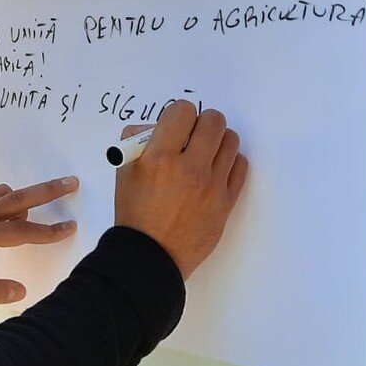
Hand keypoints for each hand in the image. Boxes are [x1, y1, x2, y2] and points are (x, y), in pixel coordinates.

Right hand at [114, 100, 248, 280]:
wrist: (151, 255)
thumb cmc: (134, 212)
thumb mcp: (125, 172)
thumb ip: (139, 142)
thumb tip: (159, 127)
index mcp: (159, 157)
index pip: (183, 111)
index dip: (179, 115)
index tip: (176, 126)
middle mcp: (189, 167)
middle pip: (213, 121)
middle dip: (203, 123)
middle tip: (194, 136)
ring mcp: (211, 185)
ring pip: (231, 140)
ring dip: (219, 140)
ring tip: (207, 153)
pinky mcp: (226, 201)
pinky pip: (241, 165)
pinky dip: (230, 161)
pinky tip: (216, 170)